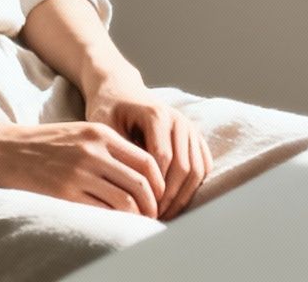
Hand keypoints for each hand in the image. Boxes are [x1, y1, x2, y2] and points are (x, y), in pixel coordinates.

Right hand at [0, 120, 168, 217]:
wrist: (4, 148)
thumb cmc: (44, 143)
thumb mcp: (80, 133)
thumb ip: (109, 147)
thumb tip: (140, 172)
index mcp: (101, 134)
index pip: (146, 160)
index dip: (159, 182)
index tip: (159, 194)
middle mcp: (94, 151)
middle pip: (141, 182)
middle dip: (153, 203)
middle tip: (153, 214)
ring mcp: (79, 173)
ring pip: (125, 200)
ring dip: (136, 215)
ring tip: (137, 222)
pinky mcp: (65, 193)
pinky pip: (102, 211)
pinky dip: (115, 221)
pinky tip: (115, 224)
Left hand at [83, 77, 212, 219]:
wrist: (121, 90)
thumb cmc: (108, 110)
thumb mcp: (104, 127)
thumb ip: (119, 153)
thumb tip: (127, 189)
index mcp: (157, 115)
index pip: (163, 159)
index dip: (154, 187)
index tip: (141, 207)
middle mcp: (179, 121)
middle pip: (184, 167)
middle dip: (171, 197)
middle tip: (154, 217)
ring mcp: (190, 128)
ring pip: (197, 170)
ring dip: (183, 195)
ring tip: (165, 214)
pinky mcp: (195, 137)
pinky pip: (203, 166)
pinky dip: (193, 187)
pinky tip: (175, 202)